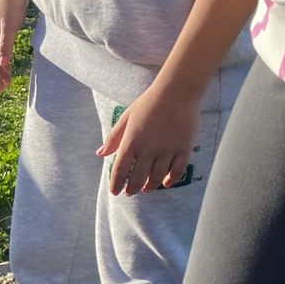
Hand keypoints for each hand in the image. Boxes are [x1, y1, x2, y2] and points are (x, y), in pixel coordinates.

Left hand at [97, 80, 200, 194]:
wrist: (177, 91)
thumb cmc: (149, 103)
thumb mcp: (126, 118)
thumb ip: (113, 138)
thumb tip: (100, 154)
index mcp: (131, 142)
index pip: (120, 170)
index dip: (116, 184)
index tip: (115, 192)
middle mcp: (148, 149)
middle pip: (138, 178)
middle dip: (132, 189)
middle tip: (129, 192)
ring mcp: (167, 149)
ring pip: (157, 177)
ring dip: (150, 186)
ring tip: (145, 189)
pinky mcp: (184, 147)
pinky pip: (177, 170)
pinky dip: (171, 180)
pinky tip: (166, 183)